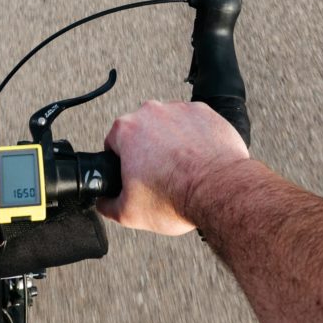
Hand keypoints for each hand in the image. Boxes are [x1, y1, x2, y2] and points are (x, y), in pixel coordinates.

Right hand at [96, 100, 248, 235]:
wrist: (219, 192)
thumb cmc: (177, 196)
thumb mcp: (128, 213)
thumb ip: (107, 204)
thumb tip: (103, 201)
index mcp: (126, 130)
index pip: (113, 142)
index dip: (121, 161)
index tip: (132, 172)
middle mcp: (150, 112)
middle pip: (141, 131)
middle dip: (147, 149)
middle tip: (158, 174)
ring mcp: (179, 109)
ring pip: (168, 125)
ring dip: (171, 141)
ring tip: (182, 168)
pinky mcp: (204, 113)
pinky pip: (194, 123)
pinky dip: (195, 137)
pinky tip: (198, 158)